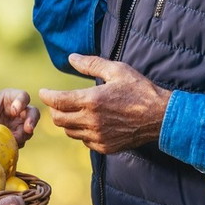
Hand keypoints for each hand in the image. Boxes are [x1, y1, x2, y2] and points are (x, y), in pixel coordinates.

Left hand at [0, 88, 39, 145]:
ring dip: (24, 135)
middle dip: (32, 120)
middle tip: (28, 129)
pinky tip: (9, 146)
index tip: (14, 111)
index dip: (21, 103)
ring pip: (29, 129)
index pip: (23, 96)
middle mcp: (19, 111)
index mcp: (11, 98)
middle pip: (33, 113)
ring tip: (15, 140)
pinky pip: (21, 141)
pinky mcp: (17, 137)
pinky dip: (17, 143)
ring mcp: (19, 125)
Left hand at [40, 53, 170, 153]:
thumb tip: (71, 58)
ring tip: (74, 111)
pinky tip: (89, 123)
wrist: (160, 116)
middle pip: (59, 120)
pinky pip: (84, 141)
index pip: (58, 102)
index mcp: (92, 101)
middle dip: (54, 110)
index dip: (47, 96)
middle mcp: (92, 121)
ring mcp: (98, 137)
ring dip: (67, 121)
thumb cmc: (140, 90)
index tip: (43, 92)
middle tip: (57, 102)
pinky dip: (82, 132)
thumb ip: (91, 64)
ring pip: (70, 132)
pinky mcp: (105, 147)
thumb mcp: (117, 70)